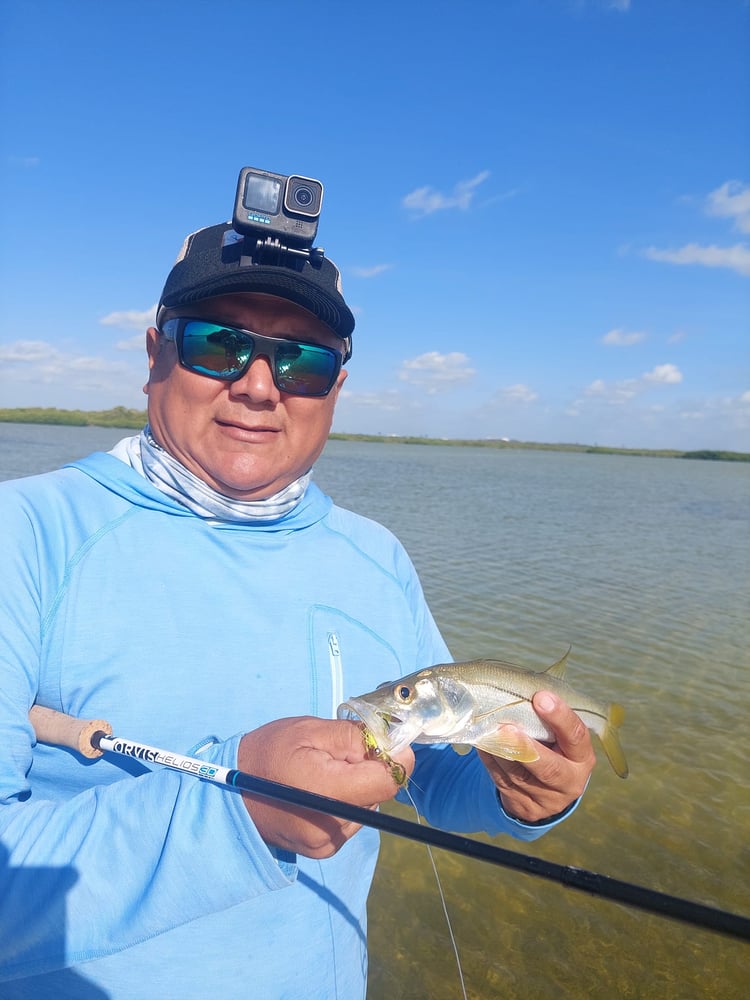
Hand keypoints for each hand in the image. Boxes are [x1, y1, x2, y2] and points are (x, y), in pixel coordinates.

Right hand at [237, 716, 414, 857]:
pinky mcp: (324, 852)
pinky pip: (352, 821)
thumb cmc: (269, 752)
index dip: (394, 758)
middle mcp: (331, 827)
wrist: (230, 791)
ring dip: (357, 787)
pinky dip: (346, 803)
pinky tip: (320, 793)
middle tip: (339, 755)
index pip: (388, 781)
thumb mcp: (310, 731)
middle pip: (378, 794)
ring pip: (368, 807)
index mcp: (327, 793)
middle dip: (369, 770)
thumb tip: (394, 745)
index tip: (381, 742)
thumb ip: (355, 737)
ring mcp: (327, 844)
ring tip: (324, 773)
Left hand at [477, 691, 595, 823]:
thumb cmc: (554, 748)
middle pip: (548, 767)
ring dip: (500, 750)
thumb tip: (525, 686)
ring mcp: (545, 798)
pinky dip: (490, 759)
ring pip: (518, 774)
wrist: (547, 792)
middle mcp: (569, 781)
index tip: (541, 697)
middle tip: (507, 726)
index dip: (560, 717)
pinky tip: (482, 742)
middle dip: (525, 746)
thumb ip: (551, 718)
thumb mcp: (562, 737)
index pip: (576, 736)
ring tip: (487, 729)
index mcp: (582, 757)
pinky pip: (501, 780)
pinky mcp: (523, 806)